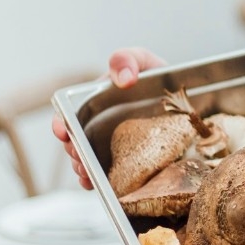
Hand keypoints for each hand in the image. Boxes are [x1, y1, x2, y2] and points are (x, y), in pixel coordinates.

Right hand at [51, 47, 167, 189]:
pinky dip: (97, 180)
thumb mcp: (143, 61)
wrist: (182, 100)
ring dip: (83, 167)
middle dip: (74, 151)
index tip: (62, 131)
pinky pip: (106, 173)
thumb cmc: (156, 77)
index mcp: (96, 101)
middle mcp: (98, 125)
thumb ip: (128, 60)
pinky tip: (95, 184)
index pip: (69, 113)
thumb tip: (123, 78)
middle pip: (77, 141)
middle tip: (79, 157)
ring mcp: (110, 144)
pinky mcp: (125, 161)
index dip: (62, 123)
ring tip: (87, 173)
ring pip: (88, 159)